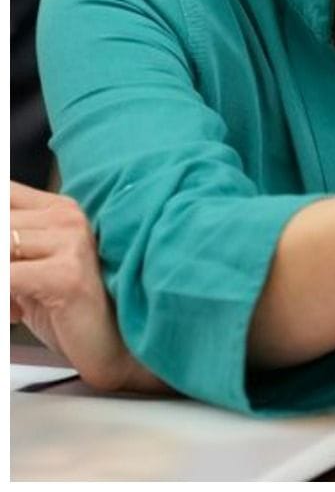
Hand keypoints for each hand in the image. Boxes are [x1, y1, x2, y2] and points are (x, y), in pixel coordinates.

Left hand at [10, 182, 162, 392]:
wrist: (115, 347)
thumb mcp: (29, 271)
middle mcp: (67, 217)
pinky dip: (3, 299)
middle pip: (0, 224)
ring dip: (0, 281)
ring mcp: (71, 242)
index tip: (7, 258)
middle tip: (10, 290)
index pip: (4, 194)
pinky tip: (14, 313)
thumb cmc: (71, 313)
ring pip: (1, 248)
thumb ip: (9, 249)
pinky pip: (7, 277)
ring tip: (10, 306)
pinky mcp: (67, 274)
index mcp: (58, 209)